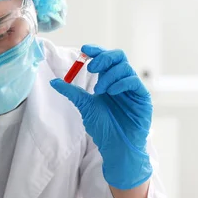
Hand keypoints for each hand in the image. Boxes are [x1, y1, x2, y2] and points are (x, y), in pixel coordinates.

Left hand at [50, 45, 151, 189]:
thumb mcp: (85, 106)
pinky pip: (134, 81)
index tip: (84, 50)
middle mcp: (122, 82)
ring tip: (99, 90)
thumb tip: (54, 81)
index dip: (96, 51)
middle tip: (91, 68)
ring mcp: (133, 89)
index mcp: (109, 81)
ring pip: (125, 67)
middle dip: (104, 58)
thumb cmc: (103, 128)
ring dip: (109, 75)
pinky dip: (121, 83)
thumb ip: (72, 92)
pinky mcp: (142, 97)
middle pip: (118, 57)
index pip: (105, 59)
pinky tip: (111, 93)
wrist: (116, 147)